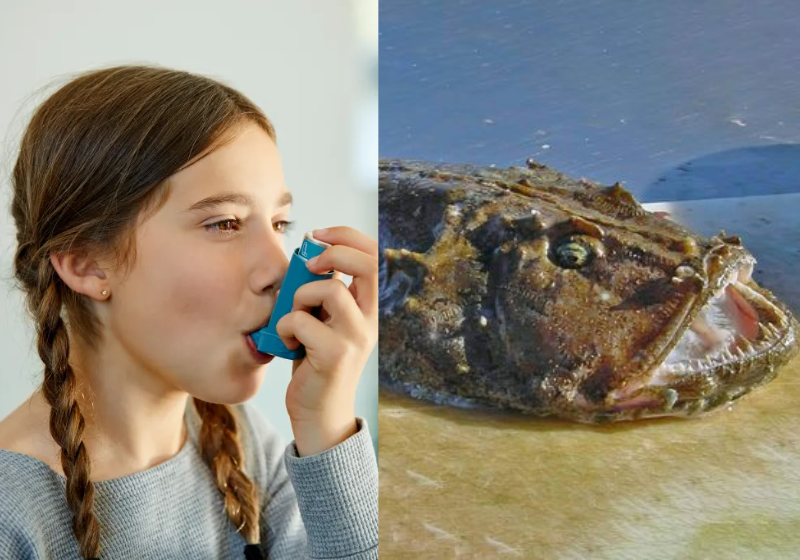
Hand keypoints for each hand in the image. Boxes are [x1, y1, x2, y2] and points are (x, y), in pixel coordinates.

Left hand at [275, 226, 377, 455]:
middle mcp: (369, 320)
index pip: (373, 255)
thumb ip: (322, 294)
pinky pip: (302, 320)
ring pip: (330, 290)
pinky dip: (285, 326)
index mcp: (367, 308)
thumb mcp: (323, 323)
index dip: (346, 236)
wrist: (318, 416)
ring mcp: (356, 338)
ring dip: (299, 297)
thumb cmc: (314, 365)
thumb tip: (308, 257)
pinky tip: (285, 343)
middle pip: (366, 263)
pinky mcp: (336, 355)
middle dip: (333, 252)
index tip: (317, 236)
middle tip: (309, 264)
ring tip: (291, 319)